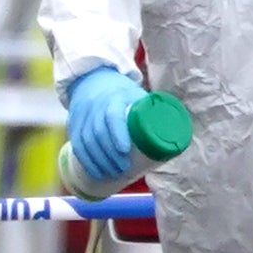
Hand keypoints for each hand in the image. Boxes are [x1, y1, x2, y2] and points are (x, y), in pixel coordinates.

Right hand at [61, 64, 144, 193]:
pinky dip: (86, 161)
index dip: (117, 135)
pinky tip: (95, 172)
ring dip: (99, 162)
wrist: (92, 78)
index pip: (111, 116)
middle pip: (98, 134)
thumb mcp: (135, 93)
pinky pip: (77, 145)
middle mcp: (94, 107)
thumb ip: (151, 110)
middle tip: (124, 169)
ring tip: (112, 174)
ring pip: (86, 142)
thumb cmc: (121, 91)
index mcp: (112, 97)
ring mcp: (82, 116)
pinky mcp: (74, 125)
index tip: (126, 151)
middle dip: (110, 155)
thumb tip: (177, 132)